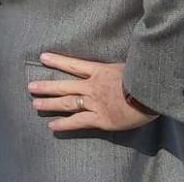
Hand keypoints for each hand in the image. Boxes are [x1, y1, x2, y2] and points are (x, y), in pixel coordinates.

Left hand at [28, 53, 158, 132]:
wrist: (152, 92)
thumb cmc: (145, 77)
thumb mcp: (129, 64)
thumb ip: (117, 66)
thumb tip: (116, 62)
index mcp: (100, 71)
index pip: (73, 64)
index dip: (57, 60)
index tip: (42, 57)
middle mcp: (92, 86)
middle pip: (64, 85)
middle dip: (46, 86)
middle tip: (31, 87)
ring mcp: (95, 103)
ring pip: (67, 103)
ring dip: (50, 104)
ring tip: (35, 104)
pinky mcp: (100, 119)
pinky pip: (78, 122)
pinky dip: (64, 124)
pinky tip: (52, 126)